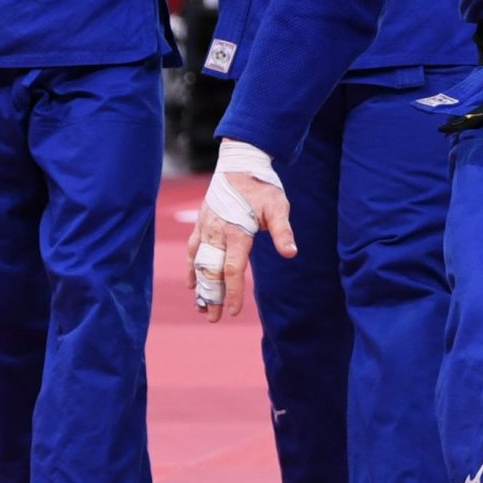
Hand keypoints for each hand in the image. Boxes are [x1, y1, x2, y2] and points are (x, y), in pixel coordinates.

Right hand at [186, 162, 296, 322]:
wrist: (239, 163)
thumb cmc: (262, 186)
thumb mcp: (278, 206)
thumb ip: (282, 231)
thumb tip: (291, 253)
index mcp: (236, 231)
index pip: (233, 269)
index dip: (233, 292)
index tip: (233, 311)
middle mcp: (216, 232)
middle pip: (212, 271)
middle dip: (212, 296)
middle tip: (212, 319)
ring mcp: (206, 228)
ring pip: (199, 263)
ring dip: (199, 286)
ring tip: (201, 306)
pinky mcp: (201, 223)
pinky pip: (193, 250)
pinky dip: (191, 268)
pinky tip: (192, 282)